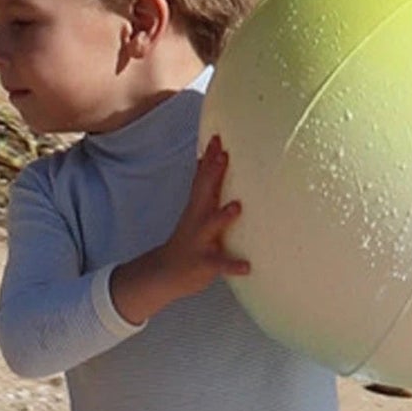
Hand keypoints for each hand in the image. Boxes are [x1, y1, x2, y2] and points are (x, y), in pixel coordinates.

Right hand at [110, 136, 246, 325]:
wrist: (165, 273)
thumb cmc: (189, 239)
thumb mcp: (195, 211)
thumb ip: (205, 188)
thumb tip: (208, 160)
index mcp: (197, 207)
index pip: (202, 177)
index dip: (210, 157)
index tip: (218, 137)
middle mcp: (197, 220)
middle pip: (203, 193)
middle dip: (213, 174)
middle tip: (223, 155)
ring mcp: (200, 241)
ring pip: (210, 226)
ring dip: (222, 216)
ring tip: (236, 207)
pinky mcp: (204, 263)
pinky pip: (219, 264)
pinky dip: (232, 265)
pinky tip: (246, 266)